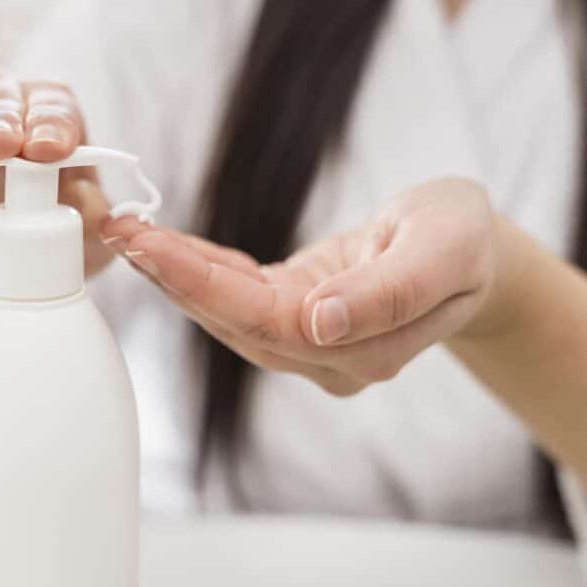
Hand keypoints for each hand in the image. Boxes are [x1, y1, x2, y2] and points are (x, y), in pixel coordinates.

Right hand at [0, 71, 113, 298]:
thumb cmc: (43, 241)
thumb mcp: (83, 242)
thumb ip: (96, 219)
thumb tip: (86, 195)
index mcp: (47, 123)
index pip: (53, 107)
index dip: (52, 121)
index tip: (52, 149)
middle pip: (0, 101)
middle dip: (3, 121)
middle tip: (4, 147)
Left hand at [101, 178, 499, 394]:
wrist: (470, 250)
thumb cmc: (464, 241)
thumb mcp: (444, 249)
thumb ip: (390, 293)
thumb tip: (320, 324)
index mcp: (365, 349)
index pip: (269, 322)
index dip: (204, 286)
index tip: (149, 246)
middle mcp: (329, 357)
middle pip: (235, 321)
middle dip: (172, 277)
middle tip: (116, 229)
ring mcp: (311, 341)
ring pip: (229, 312)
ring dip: (176, 274)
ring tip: (127, 232)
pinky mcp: (296, 313)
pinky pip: (239, 294)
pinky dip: (200, 268)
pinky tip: (162, 246)